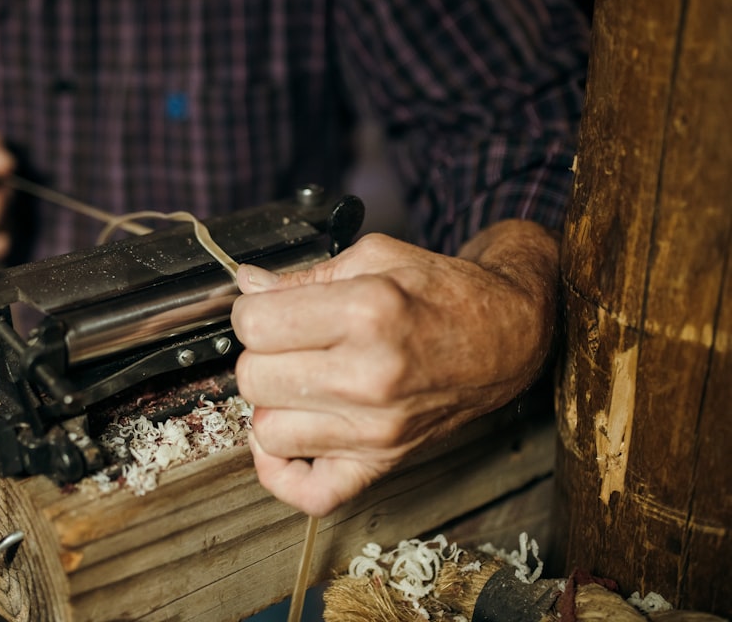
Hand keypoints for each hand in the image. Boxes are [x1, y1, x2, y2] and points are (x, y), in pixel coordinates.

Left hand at [229, 220, 559, 516]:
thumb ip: (302, 275)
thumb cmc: (442, 295)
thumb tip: (248, 285)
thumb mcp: (374, 258)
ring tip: (298, 382)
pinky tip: (292, 435)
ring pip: (267, 431)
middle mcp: (370, 377)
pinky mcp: (382, 463)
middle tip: (287, 343)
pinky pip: (308, 492)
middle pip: (253, 377)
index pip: (254, 324)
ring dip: (271, 404)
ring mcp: (376, 429)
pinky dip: (283, 472)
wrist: (503, 337)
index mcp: (366, 314)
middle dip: (260, 354)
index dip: (252, 310)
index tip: (268, 309)